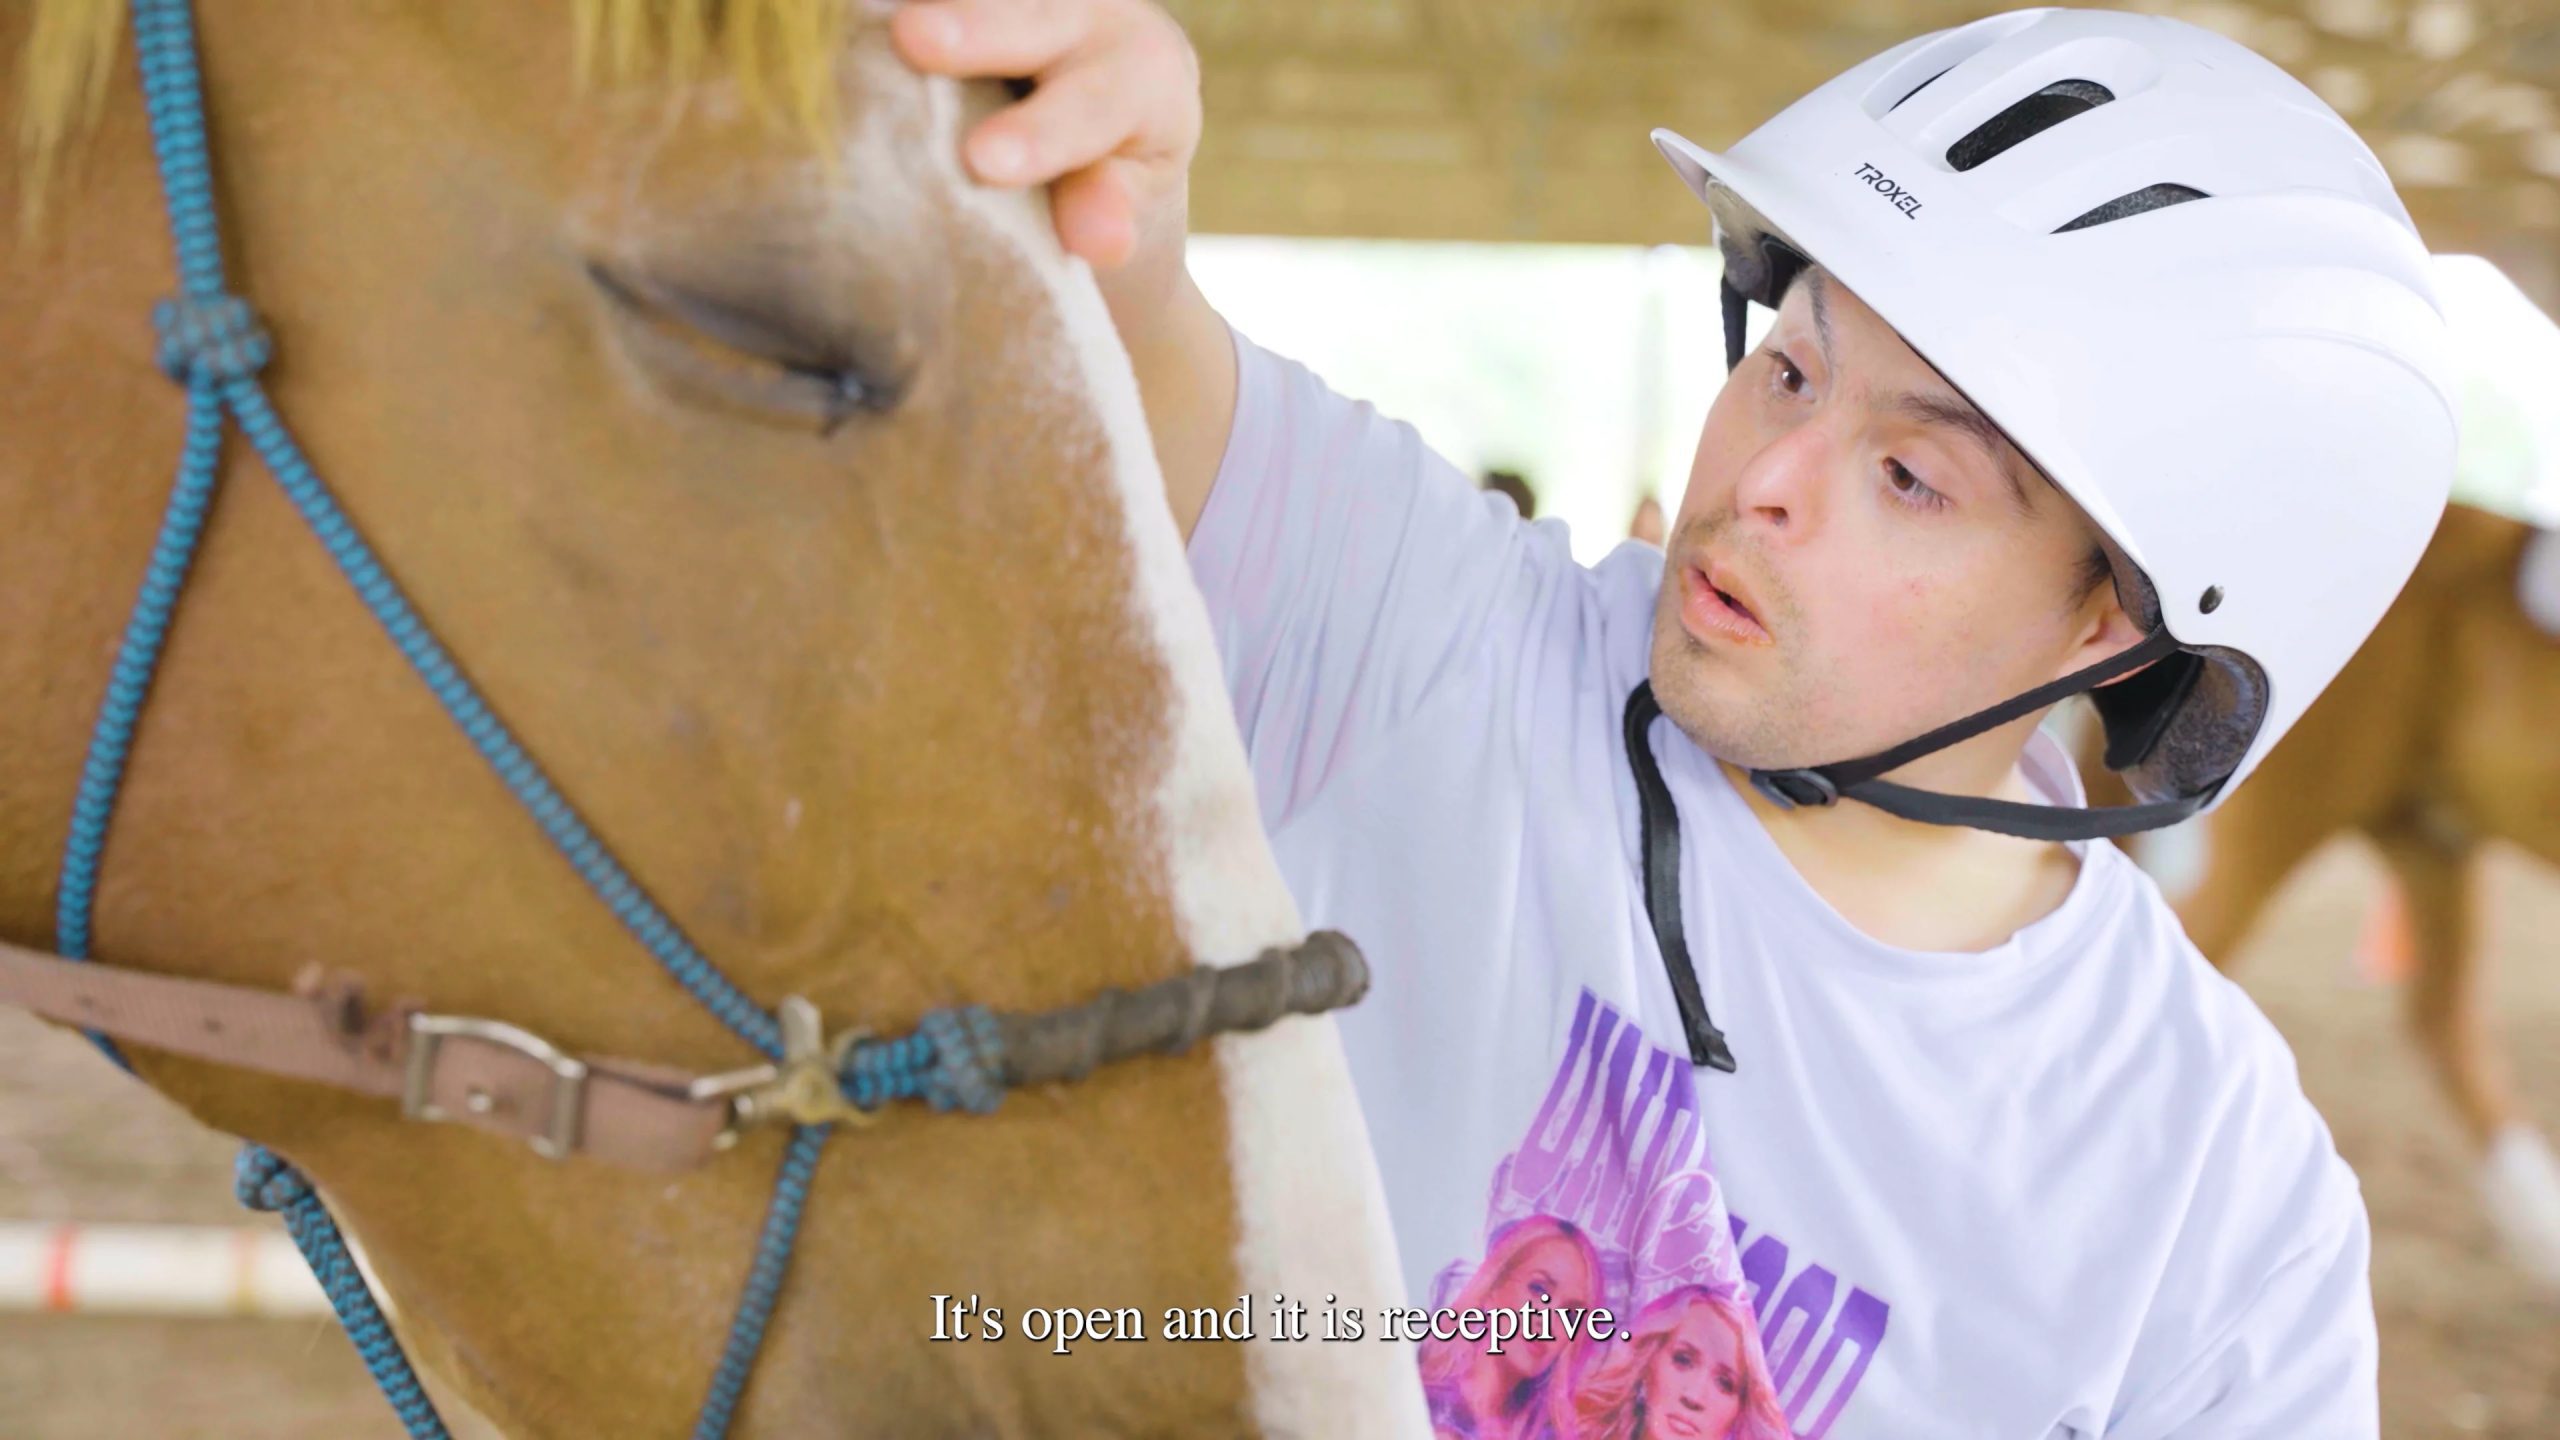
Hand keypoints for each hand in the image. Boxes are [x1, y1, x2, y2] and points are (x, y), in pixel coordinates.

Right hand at [890, 0, 1201, 270]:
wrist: (1096, 124)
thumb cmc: (1106, 176)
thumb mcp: (1122, 200)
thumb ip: (1106, 210)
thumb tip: (1103, 240)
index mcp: (1147, 71)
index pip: (1096, 103)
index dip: (1042, 131)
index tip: (987, 162)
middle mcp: (1095, 12)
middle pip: (1037, 17)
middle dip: (975, 27)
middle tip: (912, 36)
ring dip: (935, 1)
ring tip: (873, 15)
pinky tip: (855, 10)